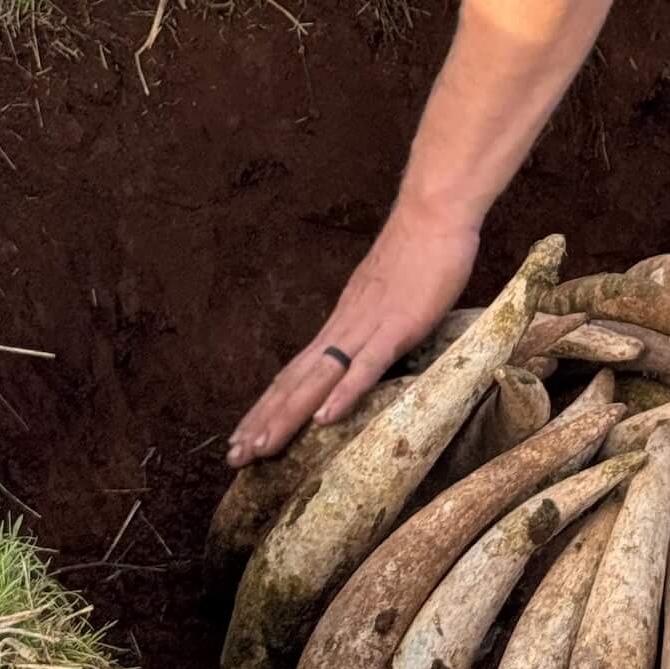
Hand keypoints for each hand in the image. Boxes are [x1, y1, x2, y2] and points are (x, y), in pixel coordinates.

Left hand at [227, 200, 481, 465]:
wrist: (434, 211)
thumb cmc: (418, 251)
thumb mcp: (386, 294)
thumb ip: (373, 323)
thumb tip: (363, 347)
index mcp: (342, 322)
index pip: (296, 371)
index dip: (268, 406)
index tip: (244, 436)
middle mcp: (345, 327)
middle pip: (296, 381)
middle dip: (264, 420)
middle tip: (234, 457)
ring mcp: (369, 326)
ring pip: (320, 377)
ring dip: (288, 414)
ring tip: (261, 447)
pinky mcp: (399, 326)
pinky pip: (368, 364)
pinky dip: (344, 392)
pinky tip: (325, 418)